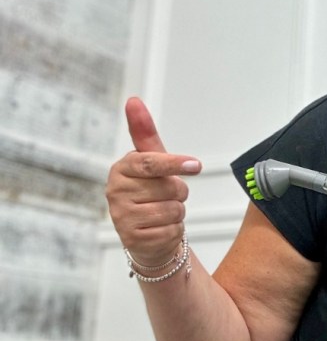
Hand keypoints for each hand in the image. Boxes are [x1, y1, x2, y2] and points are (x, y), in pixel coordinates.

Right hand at [106, 97, 201, 265]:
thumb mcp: (151, 163)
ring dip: (177, 212)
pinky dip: (174, 231)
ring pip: (173, 209)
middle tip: (166, 196)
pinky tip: (161, 230)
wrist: (148, 236)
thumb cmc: (151, 193)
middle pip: (169, 187)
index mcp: (121, 169)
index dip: (175, 164)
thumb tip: (133, 101)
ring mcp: (122, 217)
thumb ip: (145, 133)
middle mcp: (116, 192)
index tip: (197, 165)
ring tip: (162, 213)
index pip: (150, 163)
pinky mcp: (133, 240)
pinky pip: (172, 230)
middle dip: (178, 192)